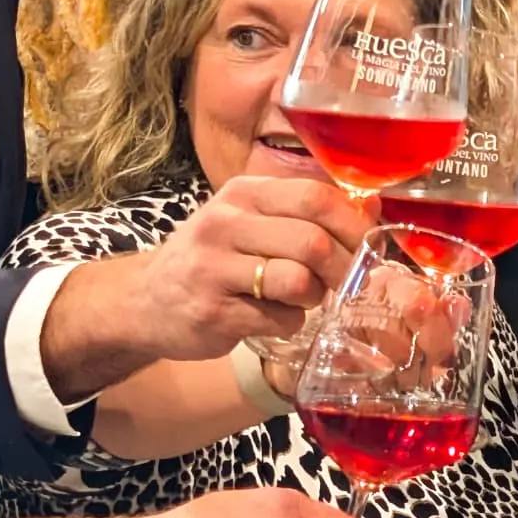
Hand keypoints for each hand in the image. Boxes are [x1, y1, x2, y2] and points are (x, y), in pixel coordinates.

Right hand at [54, 178, 373, 388]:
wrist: (145, 301)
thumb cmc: (213, 259)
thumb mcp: (252, 222)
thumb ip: (307, 213)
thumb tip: (372, 206)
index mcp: (243, 194)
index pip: (314, 197)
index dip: (353, 226)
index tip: (368, 248)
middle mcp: (225, 223)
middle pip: (312, 242)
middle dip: (343, 270)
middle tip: (347, 285)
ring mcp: (214, 268)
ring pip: (298, 281)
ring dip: (315, 298)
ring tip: (304, 300)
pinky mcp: (213, 312)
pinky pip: (279, 319)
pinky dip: (290, 323)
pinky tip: (274, 318)